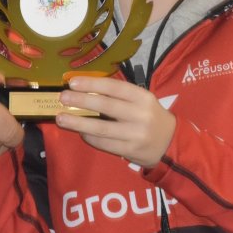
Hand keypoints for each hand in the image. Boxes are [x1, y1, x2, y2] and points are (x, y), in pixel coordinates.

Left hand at [55, 75, 175, 168]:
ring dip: (78, 122)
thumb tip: (85, 89)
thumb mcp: (141, 100)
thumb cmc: (149, 116)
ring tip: (61, 118)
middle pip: (106, 106)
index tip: (73, 82)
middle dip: (81, 100)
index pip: (114, 87)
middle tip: (63, 97)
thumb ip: (118, 95)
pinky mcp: (130, 150)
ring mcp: (135, 134)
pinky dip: (89, 137)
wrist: (170, 143)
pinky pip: (104, 143)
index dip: (92, 83)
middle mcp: (140, 114)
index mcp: (142, 97)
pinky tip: (80, 132)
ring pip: (101, 128)